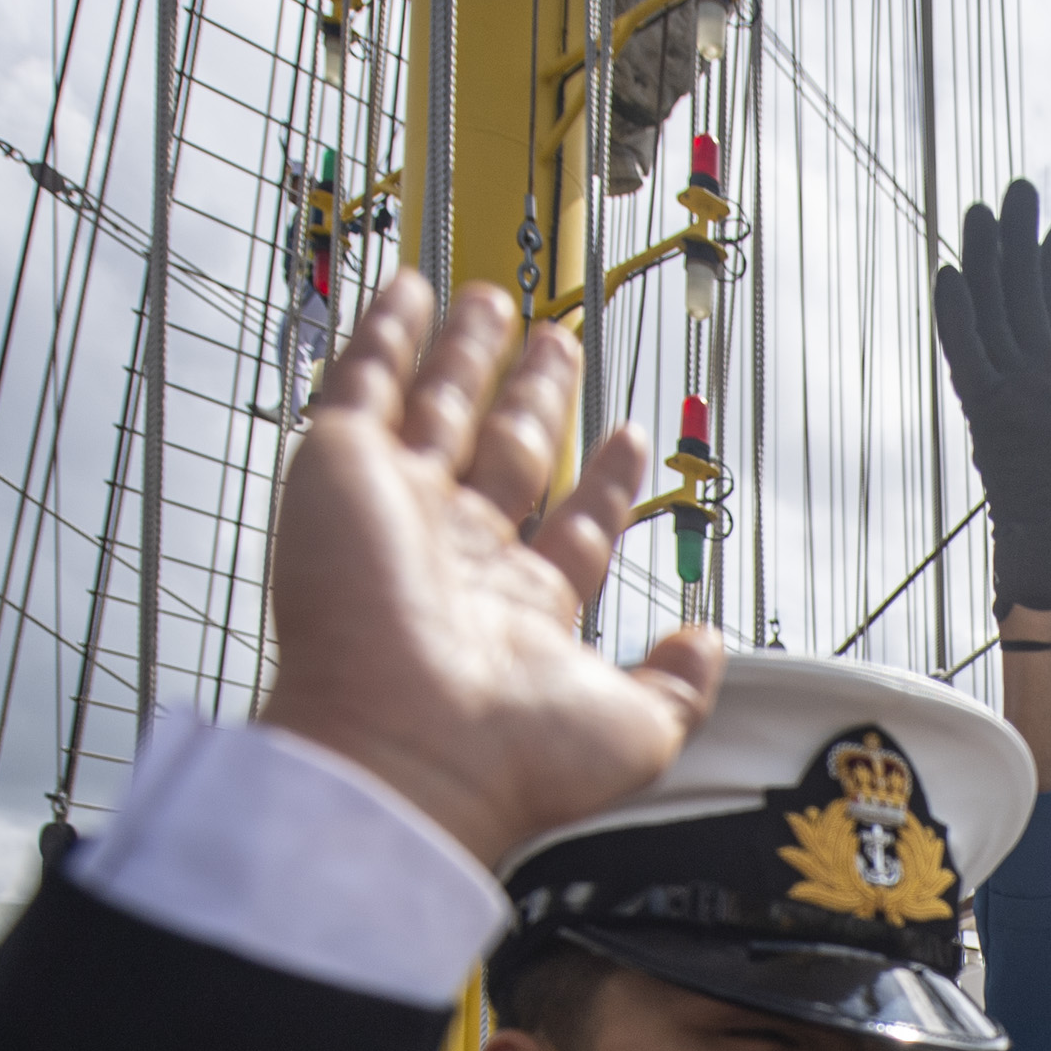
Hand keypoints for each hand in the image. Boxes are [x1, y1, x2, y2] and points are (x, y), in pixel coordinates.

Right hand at [258, 275, 721, 868]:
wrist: (404, 752)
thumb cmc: (508, 757)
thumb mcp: (638, 729)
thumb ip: (681, 683)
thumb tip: (707, 640)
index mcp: (521, 608)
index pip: (572, 524)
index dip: (603, 480)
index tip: (626, 436)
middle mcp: (459, 555)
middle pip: (508, 454)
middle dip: (537, 399)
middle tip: (559, 345)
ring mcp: (400, 507)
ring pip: (442, 406)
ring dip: (469, 355)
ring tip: (495, 302)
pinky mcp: (343, 468)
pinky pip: (363, 381)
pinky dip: (386, 333)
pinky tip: (411, 294)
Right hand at [934, 180, 1050, 614]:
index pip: (1050, 307)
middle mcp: (1020, 380)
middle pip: (1017, 294)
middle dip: (1018, 239)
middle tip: (1018, 187)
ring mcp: (1000, 394)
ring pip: (992, 312)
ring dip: (990, 260)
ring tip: (987, 206)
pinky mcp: (986, 413)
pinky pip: (967, 355)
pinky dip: (958, 316)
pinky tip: (951, 272)